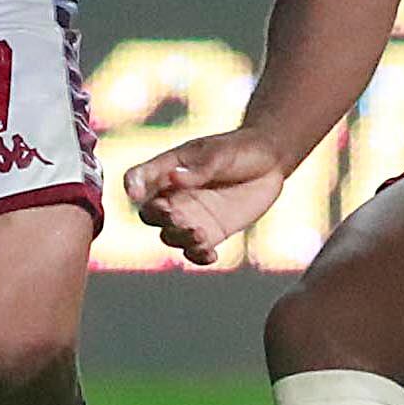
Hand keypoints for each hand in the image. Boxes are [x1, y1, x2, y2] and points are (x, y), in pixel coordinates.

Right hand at [123, 129, 291, 265]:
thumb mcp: (220, 153)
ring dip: (180, 238)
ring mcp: (191, 216)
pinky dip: (198, 256)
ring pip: (170, 236)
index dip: (132, 186)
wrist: (271, 161)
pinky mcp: (211, 232)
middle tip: (177, 216)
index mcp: (168, 169)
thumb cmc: (240, 148)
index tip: (136, 194)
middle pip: (150, 214)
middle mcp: (174, 195)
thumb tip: (173, 178)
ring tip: (200, 234)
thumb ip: (199, 168)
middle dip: (159, 218)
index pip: (138, 177)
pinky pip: (195, 250)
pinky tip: (210, 254)